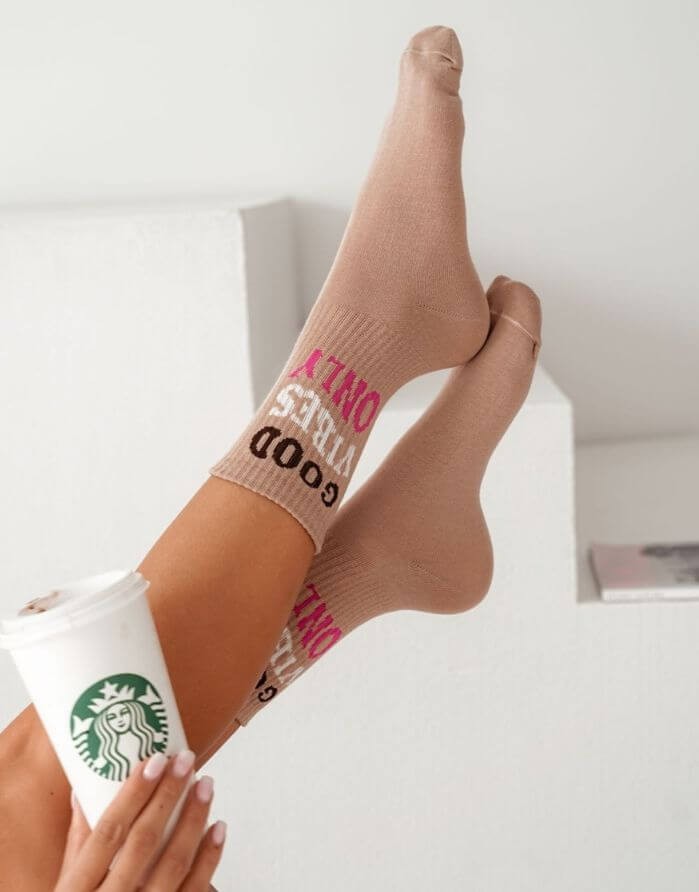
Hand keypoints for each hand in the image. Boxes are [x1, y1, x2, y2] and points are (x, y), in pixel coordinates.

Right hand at [55, 750, 225, 890]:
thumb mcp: (66, 889)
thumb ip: (79, 843)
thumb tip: (83, 793)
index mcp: (78, 890)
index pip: (108, 832)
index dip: (133, 794)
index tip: (153, 762)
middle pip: (144, 841)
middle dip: (168, 796)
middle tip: (185, 762)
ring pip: (173, 863)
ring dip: (194, 820)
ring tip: (205, 786)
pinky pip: (195, 890)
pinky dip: (209, 857)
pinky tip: (218, 829)